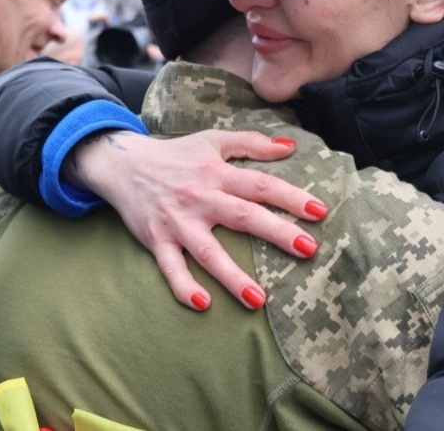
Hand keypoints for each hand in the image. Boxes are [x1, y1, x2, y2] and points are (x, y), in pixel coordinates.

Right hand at [66, 129, 327, 310]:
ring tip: (260, 299)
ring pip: (208, 251)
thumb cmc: (177, 154)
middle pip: (243, 216)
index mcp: (217, 172)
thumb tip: (291, 147)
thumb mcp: (213, 140)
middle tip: (309, 249)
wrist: (124, 163)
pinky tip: (203, 304)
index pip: (260, 185)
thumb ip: (252, 143)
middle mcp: (200, 197)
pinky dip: (183, 287)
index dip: (291, 197)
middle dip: (276, 232)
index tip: (320, 211)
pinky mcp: (157, 240)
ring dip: (233, 276)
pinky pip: (170, 268)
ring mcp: (178, 222)